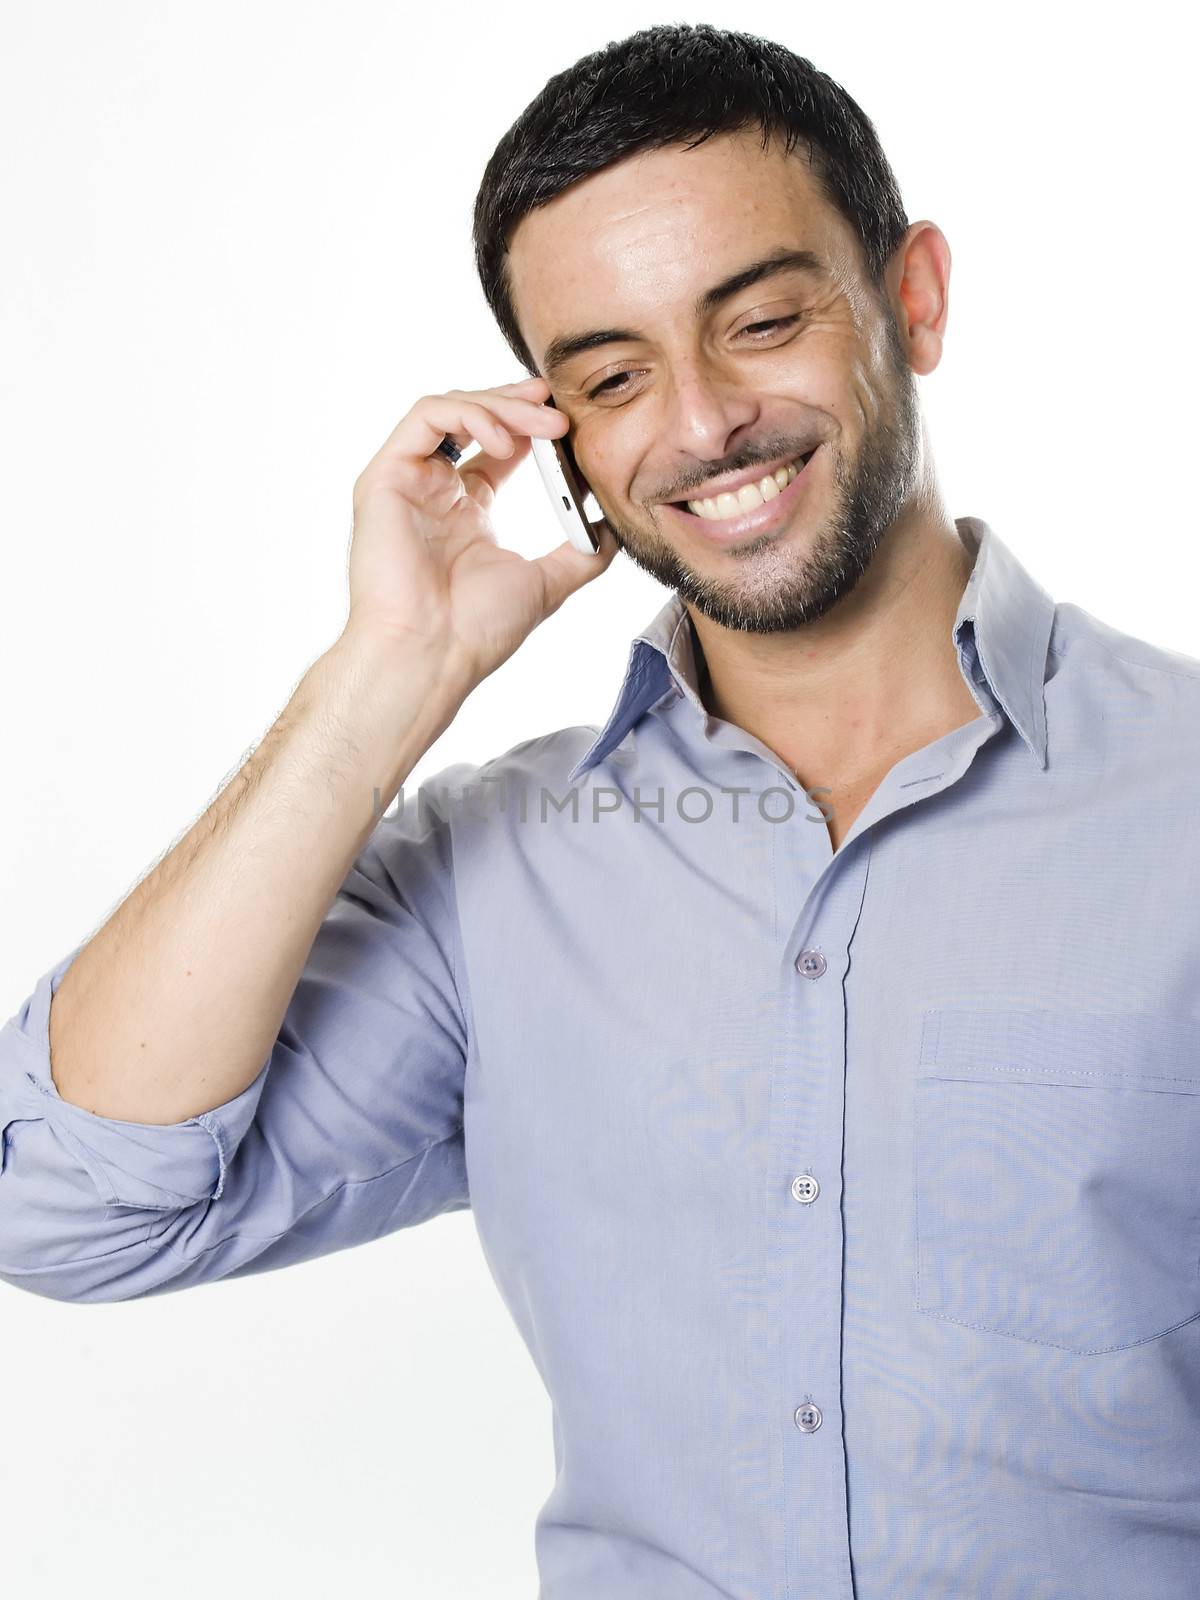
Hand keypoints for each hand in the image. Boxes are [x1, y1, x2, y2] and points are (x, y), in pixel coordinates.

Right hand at [340, 375, 617, 692]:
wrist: (432, 656)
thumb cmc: (476, 631)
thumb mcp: (547, 582)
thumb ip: (582, 552)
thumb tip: (615, 527)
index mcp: (466, 510)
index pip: (500, 445)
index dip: (533, 425)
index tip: (571, 423)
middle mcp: (434, 490)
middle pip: (475, 418)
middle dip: (520, 407)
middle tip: (560, 413)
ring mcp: (407, 481)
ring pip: (450, 408)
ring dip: (500, 406)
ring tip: (541, 426)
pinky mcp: (384, 476)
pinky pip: (424, 417)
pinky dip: (468, 414)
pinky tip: (504, 441)